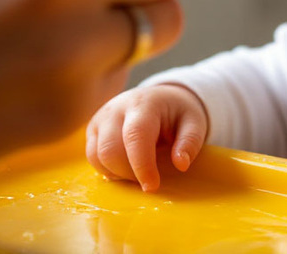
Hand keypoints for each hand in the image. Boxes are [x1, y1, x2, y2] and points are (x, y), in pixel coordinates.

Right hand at [86, 83, 209, 191]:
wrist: (160, 99)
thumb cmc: (178, 113)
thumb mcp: (195, 123)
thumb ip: (190, 142)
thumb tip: (181, 164)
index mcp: (143, 104)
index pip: (135, 136)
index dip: (141, 165)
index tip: (152, 186)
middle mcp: (116, 109)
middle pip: (109, 150)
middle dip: (128, 173)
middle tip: (149, 178)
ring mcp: (100, 118)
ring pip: (97, 156)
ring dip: (117, 173)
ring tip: (138, 170)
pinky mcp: (92, 130)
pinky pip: (92, 157)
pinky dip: (108, 170)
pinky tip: (126, 167)